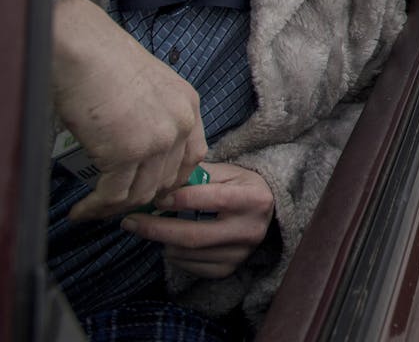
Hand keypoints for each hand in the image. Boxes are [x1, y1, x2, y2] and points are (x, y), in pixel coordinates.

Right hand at [52, 0, 207, 221]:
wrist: (86, 51)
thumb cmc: (106, 62)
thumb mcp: (149, 88)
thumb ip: (155, 117)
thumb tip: (137, 152)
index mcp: (188, 106)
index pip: (193, 156)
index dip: (172, 179)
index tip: (151, 189)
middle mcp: (180, 125)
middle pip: (167, 179)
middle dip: (141, 197)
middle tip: (115, 202)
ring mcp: (156, 140)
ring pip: (141, 193)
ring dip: (116, 208)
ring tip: (93, 209)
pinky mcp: (126, 153)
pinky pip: (114, 195)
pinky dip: (96, 207)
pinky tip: (81, 210)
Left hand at [122, 162, 276, 279]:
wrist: (265, 214)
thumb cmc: (239, 187)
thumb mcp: (226, 172)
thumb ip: (197, 176)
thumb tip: (159, 185)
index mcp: (253, 199)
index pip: (212, 199)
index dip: (180, 198)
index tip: (156, 198)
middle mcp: (250, 230)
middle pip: (194, 236)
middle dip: (156, 229)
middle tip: (130, 222)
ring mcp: (240, 254)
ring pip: (187, 253)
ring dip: (163, 240)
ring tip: (154, 227)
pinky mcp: (229, 269)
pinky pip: (190, 267)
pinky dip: (173, 254)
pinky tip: (173, 241)